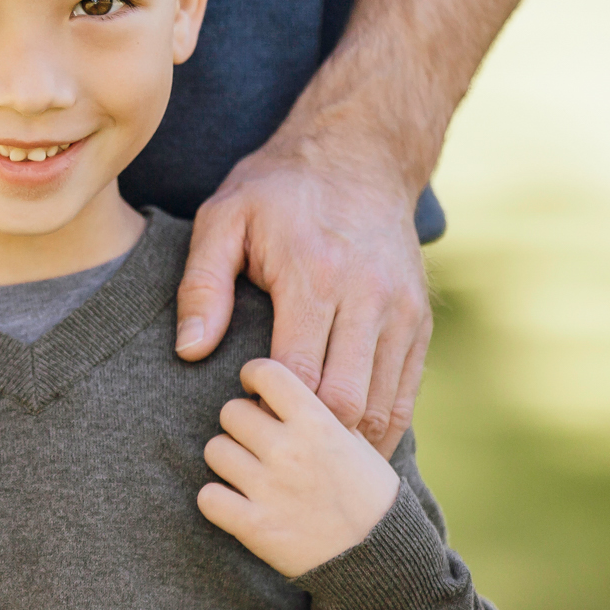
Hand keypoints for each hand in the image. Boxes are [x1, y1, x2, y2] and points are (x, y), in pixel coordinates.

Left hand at [176, 135, 429, 455]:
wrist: (360, 156)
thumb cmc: (278, 191)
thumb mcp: (224, 219)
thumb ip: (202, 285)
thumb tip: (190, 351)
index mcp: (314, 273)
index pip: (297, 374)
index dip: (268, 408)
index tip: (243, 413)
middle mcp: (368, 295)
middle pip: (344, 400)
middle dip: (307, 434)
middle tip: (270, 444)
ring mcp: (401, 310)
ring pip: (380, 406)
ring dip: (344, 439)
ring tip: (303, 453)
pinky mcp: (420, 321)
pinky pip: (406, 394)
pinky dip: (378, 426)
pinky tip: (344, 442)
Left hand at [198, 358, 400, 577]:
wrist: (382, 558)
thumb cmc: (371, 495)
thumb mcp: (358, 442)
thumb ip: (318, 412)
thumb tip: (278, 390)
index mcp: (318, 422)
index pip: (265, 372)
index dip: (254, 377)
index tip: (257, 392)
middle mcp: (290, 450)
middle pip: (231, 411)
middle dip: (241, 424)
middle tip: (257, 442)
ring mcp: (270, 489)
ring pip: (214, 450)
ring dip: (227, 460)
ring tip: (249, 473)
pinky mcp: (255, 527)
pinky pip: (207, 497)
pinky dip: (216, 500)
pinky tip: (235, 503)